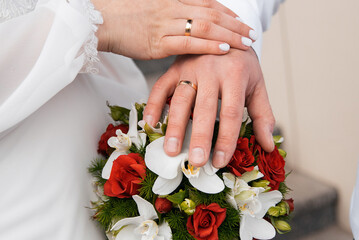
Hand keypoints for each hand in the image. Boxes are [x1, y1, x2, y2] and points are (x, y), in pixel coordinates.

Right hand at [92, 0, 256, 58]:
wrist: (101, 20)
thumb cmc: (123, 14)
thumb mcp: (152, 6)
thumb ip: (172, 10)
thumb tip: (187, 18)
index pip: (208, 3)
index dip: (228, 12)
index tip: (241, 20)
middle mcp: (173, 8)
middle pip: (212, 14)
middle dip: (235, 24)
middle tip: (252, 34)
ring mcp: (166, 24)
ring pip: (205, 28)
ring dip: (229, 35)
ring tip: (246, 43)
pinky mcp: (158, 42)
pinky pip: (189, 43)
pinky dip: (208, 46)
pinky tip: (223, 50)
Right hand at [143, 48, 274, 167]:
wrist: (225, 34)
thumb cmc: (242, 65)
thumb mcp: (257, 86)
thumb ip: (263, 115)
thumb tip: (268, 145)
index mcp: (235, 74)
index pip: (231, 112)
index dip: (226, 138)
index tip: (220, 161)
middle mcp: (212, 69)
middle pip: (205, 107)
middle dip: (200, 136)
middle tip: (196, 162)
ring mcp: (190, 67)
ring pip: (180, 98)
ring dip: (175, 126)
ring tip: (171, 150)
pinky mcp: (174, 67)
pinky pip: (160, 87)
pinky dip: (154, 105)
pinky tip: (150, 124)